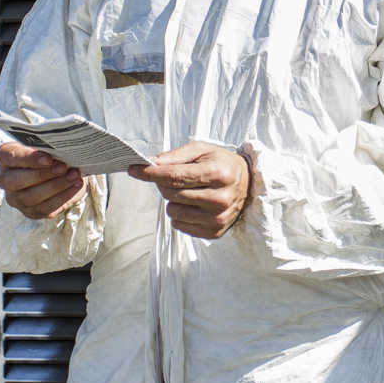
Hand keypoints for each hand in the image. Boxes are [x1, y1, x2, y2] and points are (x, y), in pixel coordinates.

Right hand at [0, 142, 84, 218]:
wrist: (54, 170)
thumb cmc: (46, 153)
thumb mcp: (44, 145)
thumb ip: (49, 147)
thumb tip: (63, 150)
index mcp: (4, 157)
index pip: (10, 157)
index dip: (29, 158)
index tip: (48, 158)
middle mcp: (4, 179)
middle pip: (17, 180)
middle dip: (43, 175)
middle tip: (63, 167)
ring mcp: (15, 198)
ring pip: (31, 197)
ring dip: (56, 186)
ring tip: (73, 176)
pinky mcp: (29, 211)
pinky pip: (45, 208)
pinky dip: (63, 197)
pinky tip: (75, 186)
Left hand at [128, 141, 250, 238]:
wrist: (248, 183)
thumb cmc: (222, 164)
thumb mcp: (201, 150)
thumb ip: (174, 157)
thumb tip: (150, 163)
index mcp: (217, 174)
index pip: (174, 176)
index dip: (150, 173)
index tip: (134, 169)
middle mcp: (219, 199)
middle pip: (171, 194)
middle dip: (164, 184)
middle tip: (172, 177)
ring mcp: (218, 218)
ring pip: (173, 212)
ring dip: (173, 201)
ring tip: (188, 192)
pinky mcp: (214, 232)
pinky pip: (180, 226)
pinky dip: (181, 214)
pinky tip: (194, 205)